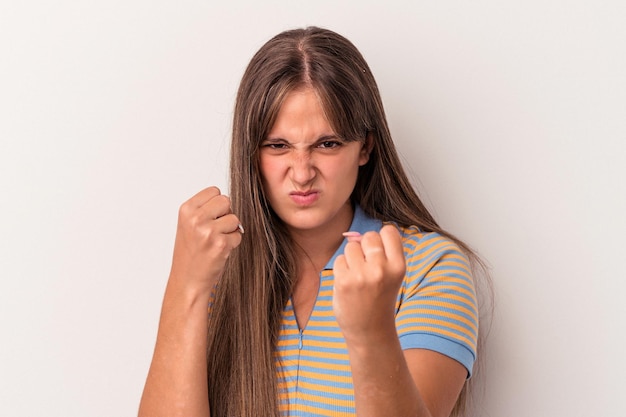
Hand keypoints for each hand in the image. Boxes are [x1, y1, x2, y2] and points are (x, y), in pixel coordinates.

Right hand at [169, 187, 242, 293]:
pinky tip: (220, 251)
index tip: (210, 218)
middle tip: (215, 230)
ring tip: (216, 241)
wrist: (187, 281)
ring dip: (230, 230)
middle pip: (226, 200)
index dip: (217, 204)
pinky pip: (238, 235)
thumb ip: (204, 209)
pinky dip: (233, 243)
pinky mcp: (221, 244)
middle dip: (226, 214)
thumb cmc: (189, 253)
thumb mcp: (188, 225)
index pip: (214, 190)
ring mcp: (208, 231)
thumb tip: (227, 199)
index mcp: (186, 210)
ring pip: (235, 218)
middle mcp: (196, 218)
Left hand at [332, 225, 405, 341]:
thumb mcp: (391, 276)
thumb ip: (381, 253)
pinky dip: (341, 269)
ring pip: (351, 247)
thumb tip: (354, 235)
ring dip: (352, 258)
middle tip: (367, 267)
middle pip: (369, 236)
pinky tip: (349, 283)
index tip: (380, 252)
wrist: (370, 331)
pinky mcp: (344, 281)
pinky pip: (339, 260)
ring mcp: (362, 275)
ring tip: (358, 277)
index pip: (389, 231)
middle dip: (365, 247)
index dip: (382, 238)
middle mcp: (382, 269)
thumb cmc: (380, 299)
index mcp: (399, 266)